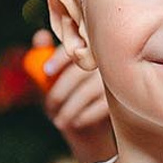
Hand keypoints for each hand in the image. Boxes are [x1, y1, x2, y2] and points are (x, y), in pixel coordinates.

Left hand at [32, 29, 114, 162]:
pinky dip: (84, 116)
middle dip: (59, 93)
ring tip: (59, 121)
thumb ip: (46, 55)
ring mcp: (115, 81)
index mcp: (90, 52)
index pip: (75, 49)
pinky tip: (76, 123)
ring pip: (86, 93)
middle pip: (77, 73)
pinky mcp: (122, 100)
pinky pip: (99, 108)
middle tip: (49, 108)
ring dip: (68, 109)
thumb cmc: (70, 95)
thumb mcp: (53, 77)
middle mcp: (106, 63)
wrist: (94, 127)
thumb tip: (40, 36)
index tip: (47, 71)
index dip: (59, 57)